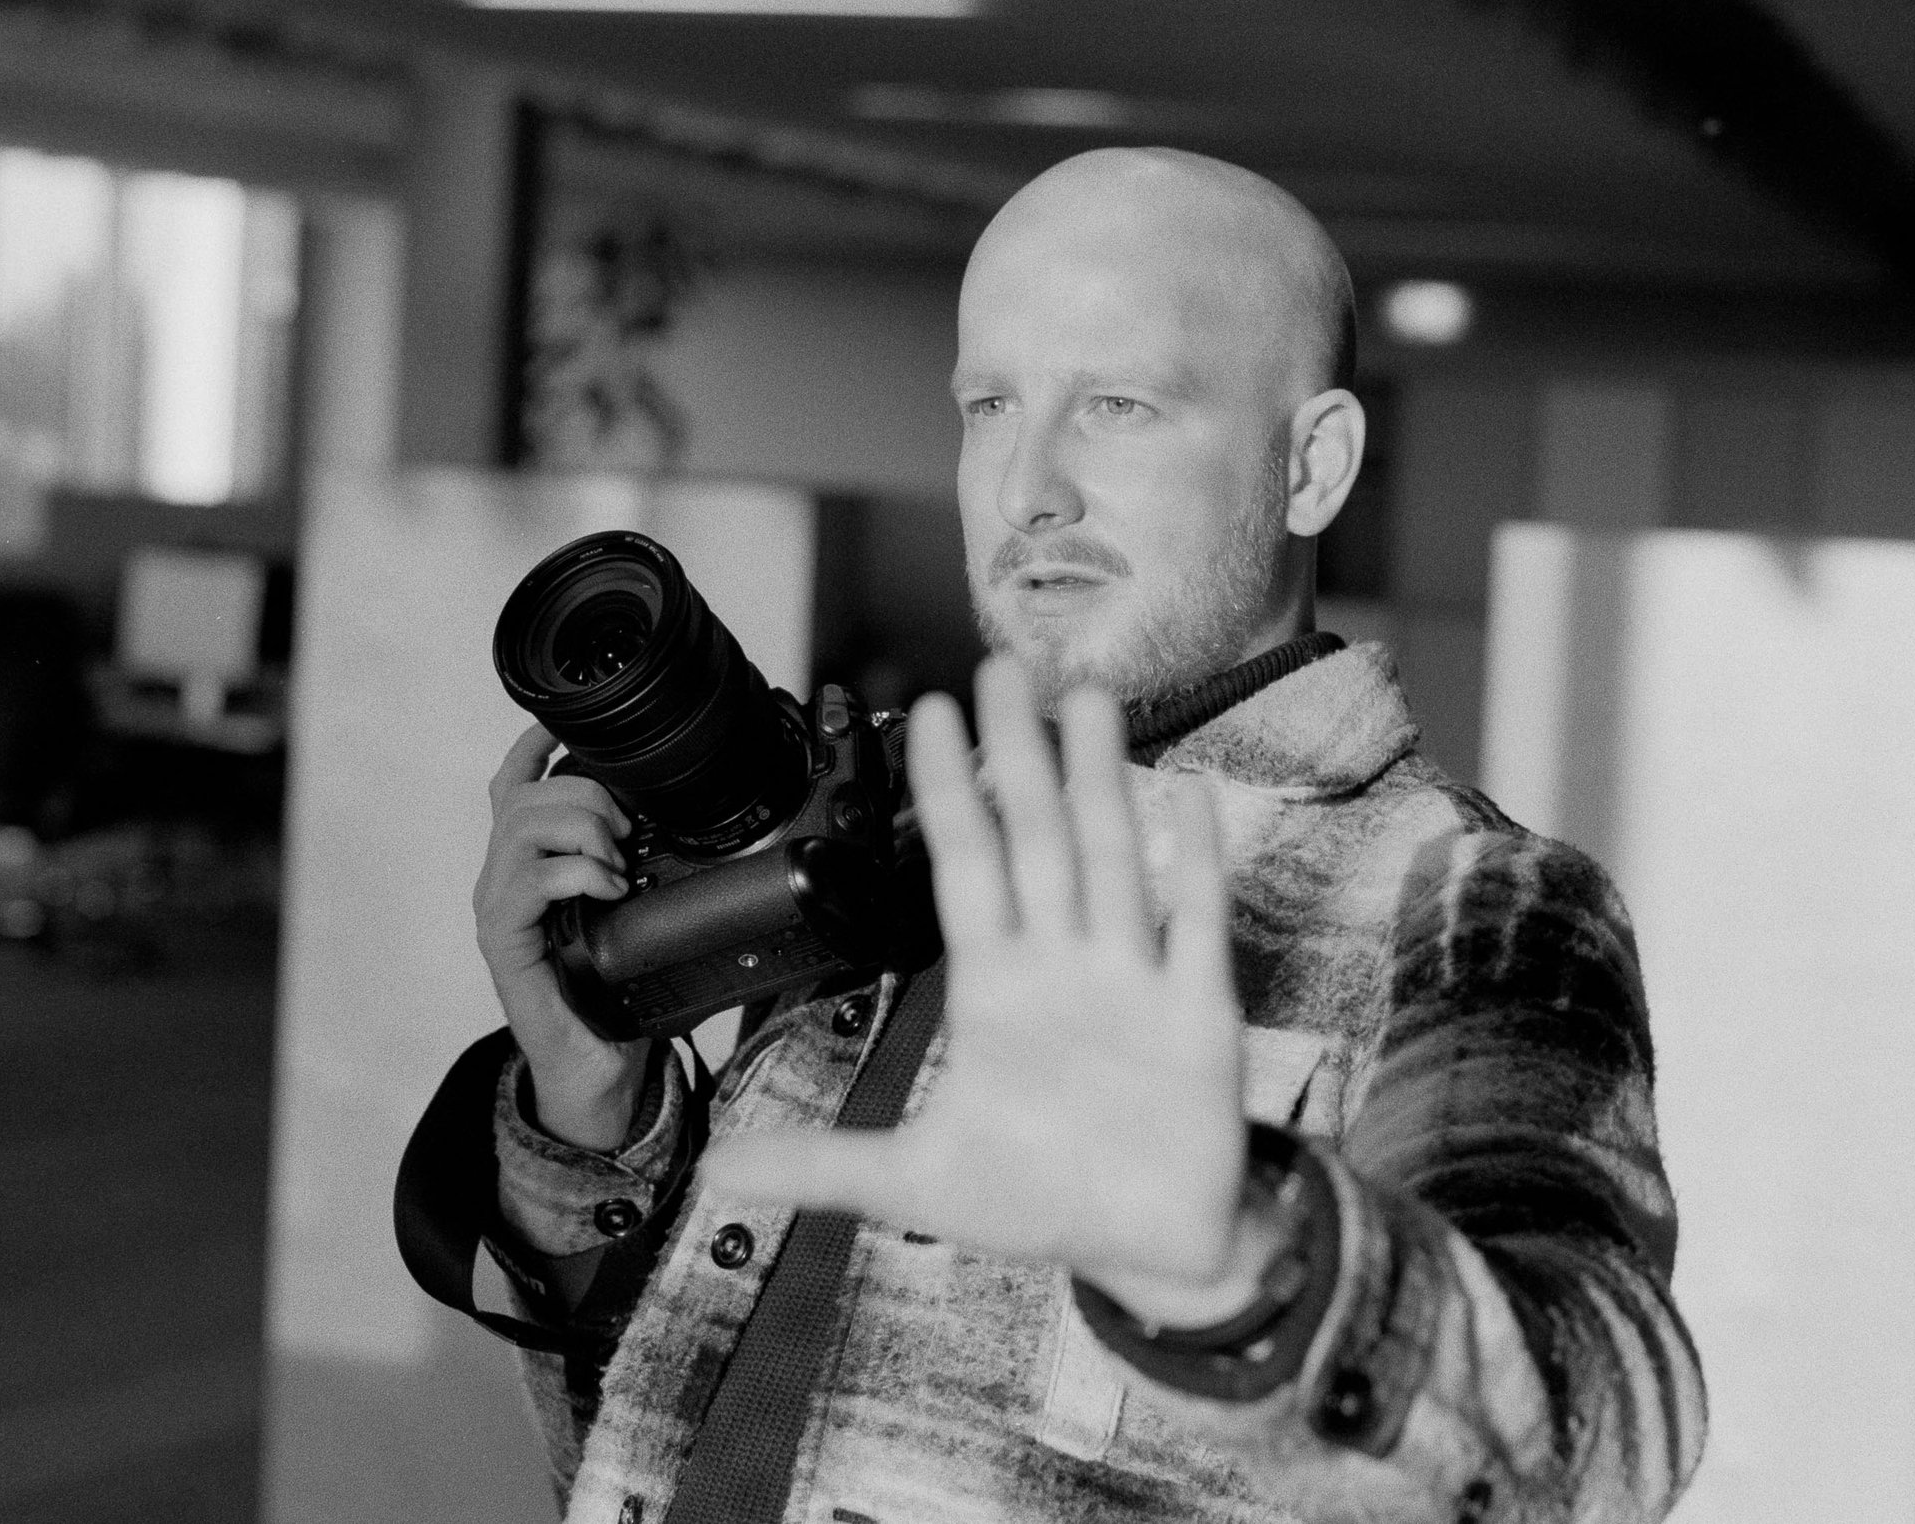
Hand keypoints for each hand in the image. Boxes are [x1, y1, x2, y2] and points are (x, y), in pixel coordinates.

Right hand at [473, 724, 649, 1149]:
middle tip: (627, 831)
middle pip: (524, 795)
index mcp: (527, 861)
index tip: (564, 724)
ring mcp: (499, 906)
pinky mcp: (503, 940)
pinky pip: (528, 879)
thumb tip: (675, 824)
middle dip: (586, 796)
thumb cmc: (612, 989)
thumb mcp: (629, 910)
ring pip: (523, 825)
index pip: (512, 785)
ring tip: (617, 863)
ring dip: (584, 830)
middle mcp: (502, 877)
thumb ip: (633, 863)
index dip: (532, 746)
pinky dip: (575, 872)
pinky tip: (607, 888)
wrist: (596, 1064)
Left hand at [705, 655, 1270, 1326]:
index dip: (946, 791)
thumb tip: (715, 1169)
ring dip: (1101, 780)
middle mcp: (1062, 963)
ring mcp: (1132, 979)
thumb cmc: (1043, 1199)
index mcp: (995, 988)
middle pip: (1036, 837)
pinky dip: (1195, 862)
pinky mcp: (1199, 1013)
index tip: (927, 714)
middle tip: (1003, 665)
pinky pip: (1197, 924)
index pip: (963, 865)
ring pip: (1112, 858)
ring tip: (1087, 697)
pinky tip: (1186, 796)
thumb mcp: (917, 1182)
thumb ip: (822, 1163)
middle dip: (1019, 754)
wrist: (1150, 1249)